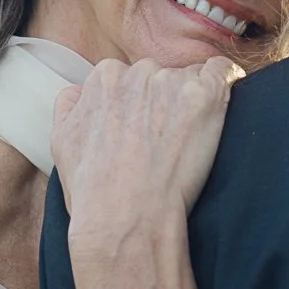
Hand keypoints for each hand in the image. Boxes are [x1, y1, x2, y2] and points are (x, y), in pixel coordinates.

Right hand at [51, 57, 241, 260]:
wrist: (126, 217)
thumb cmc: (95, 191)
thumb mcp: (63, 142)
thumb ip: (71, 106)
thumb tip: (80, 92)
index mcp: (104, 78)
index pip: (131, 76)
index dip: (141, 104)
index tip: (147, 130)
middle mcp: (137, 72)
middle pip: (161, 76)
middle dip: (166, 100)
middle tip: (167, 140)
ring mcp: (172, 82)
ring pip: (191, 79)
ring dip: (193, 102)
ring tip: (188, 141)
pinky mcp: (205, 97)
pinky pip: (225, 73)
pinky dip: (226, 85)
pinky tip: (219, 110)